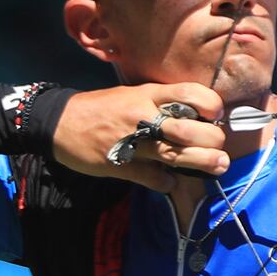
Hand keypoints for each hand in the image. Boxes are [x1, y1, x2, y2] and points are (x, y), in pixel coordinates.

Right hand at [52, 83, 229, 188]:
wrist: (58, 123)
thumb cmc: (103, 108)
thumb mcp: (133, 95)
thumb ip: (163, 104)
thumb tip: (199, 118)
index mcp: (147, 95)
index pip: (189, 93)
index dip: (210, 104)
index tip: (216, 115)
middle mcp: (142, 116)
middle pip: (188, 129)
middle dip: (212, 140)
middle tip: (218, 148)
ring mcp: (131, 141)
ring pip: (175, 154)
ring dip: (201, 162)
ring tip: (217, 165)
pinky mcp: (120, 164)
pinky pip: (152, 177)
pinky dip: (166, 182)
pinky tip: (170, 181)